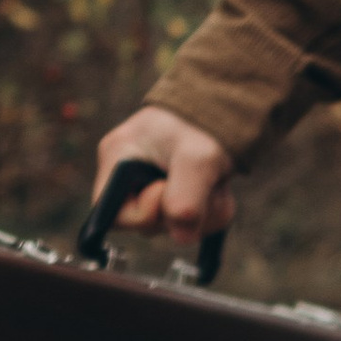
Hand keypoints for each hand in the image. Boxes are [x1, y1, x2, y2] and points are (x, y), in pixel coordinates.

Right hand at [94, 105, 235, 250]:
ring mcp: (152, 187)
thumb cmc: (205, 122)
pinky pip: (192, 221)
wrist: (227, 105)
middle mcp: (129, 177)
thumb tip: (181, 236)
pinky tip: (218, 190)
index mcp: (118, 159)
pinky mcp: (175, 194)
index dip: (142, 216)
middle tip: (204, 185)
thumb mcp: (198, 157)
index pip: (112, 214)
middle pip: (147, 224)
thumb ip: (185, 198)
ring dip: (203, 212)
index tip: (166, 190)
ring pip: (175, 225)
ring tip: (215, 183)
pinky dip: (210, 212)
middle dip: (182, 213)